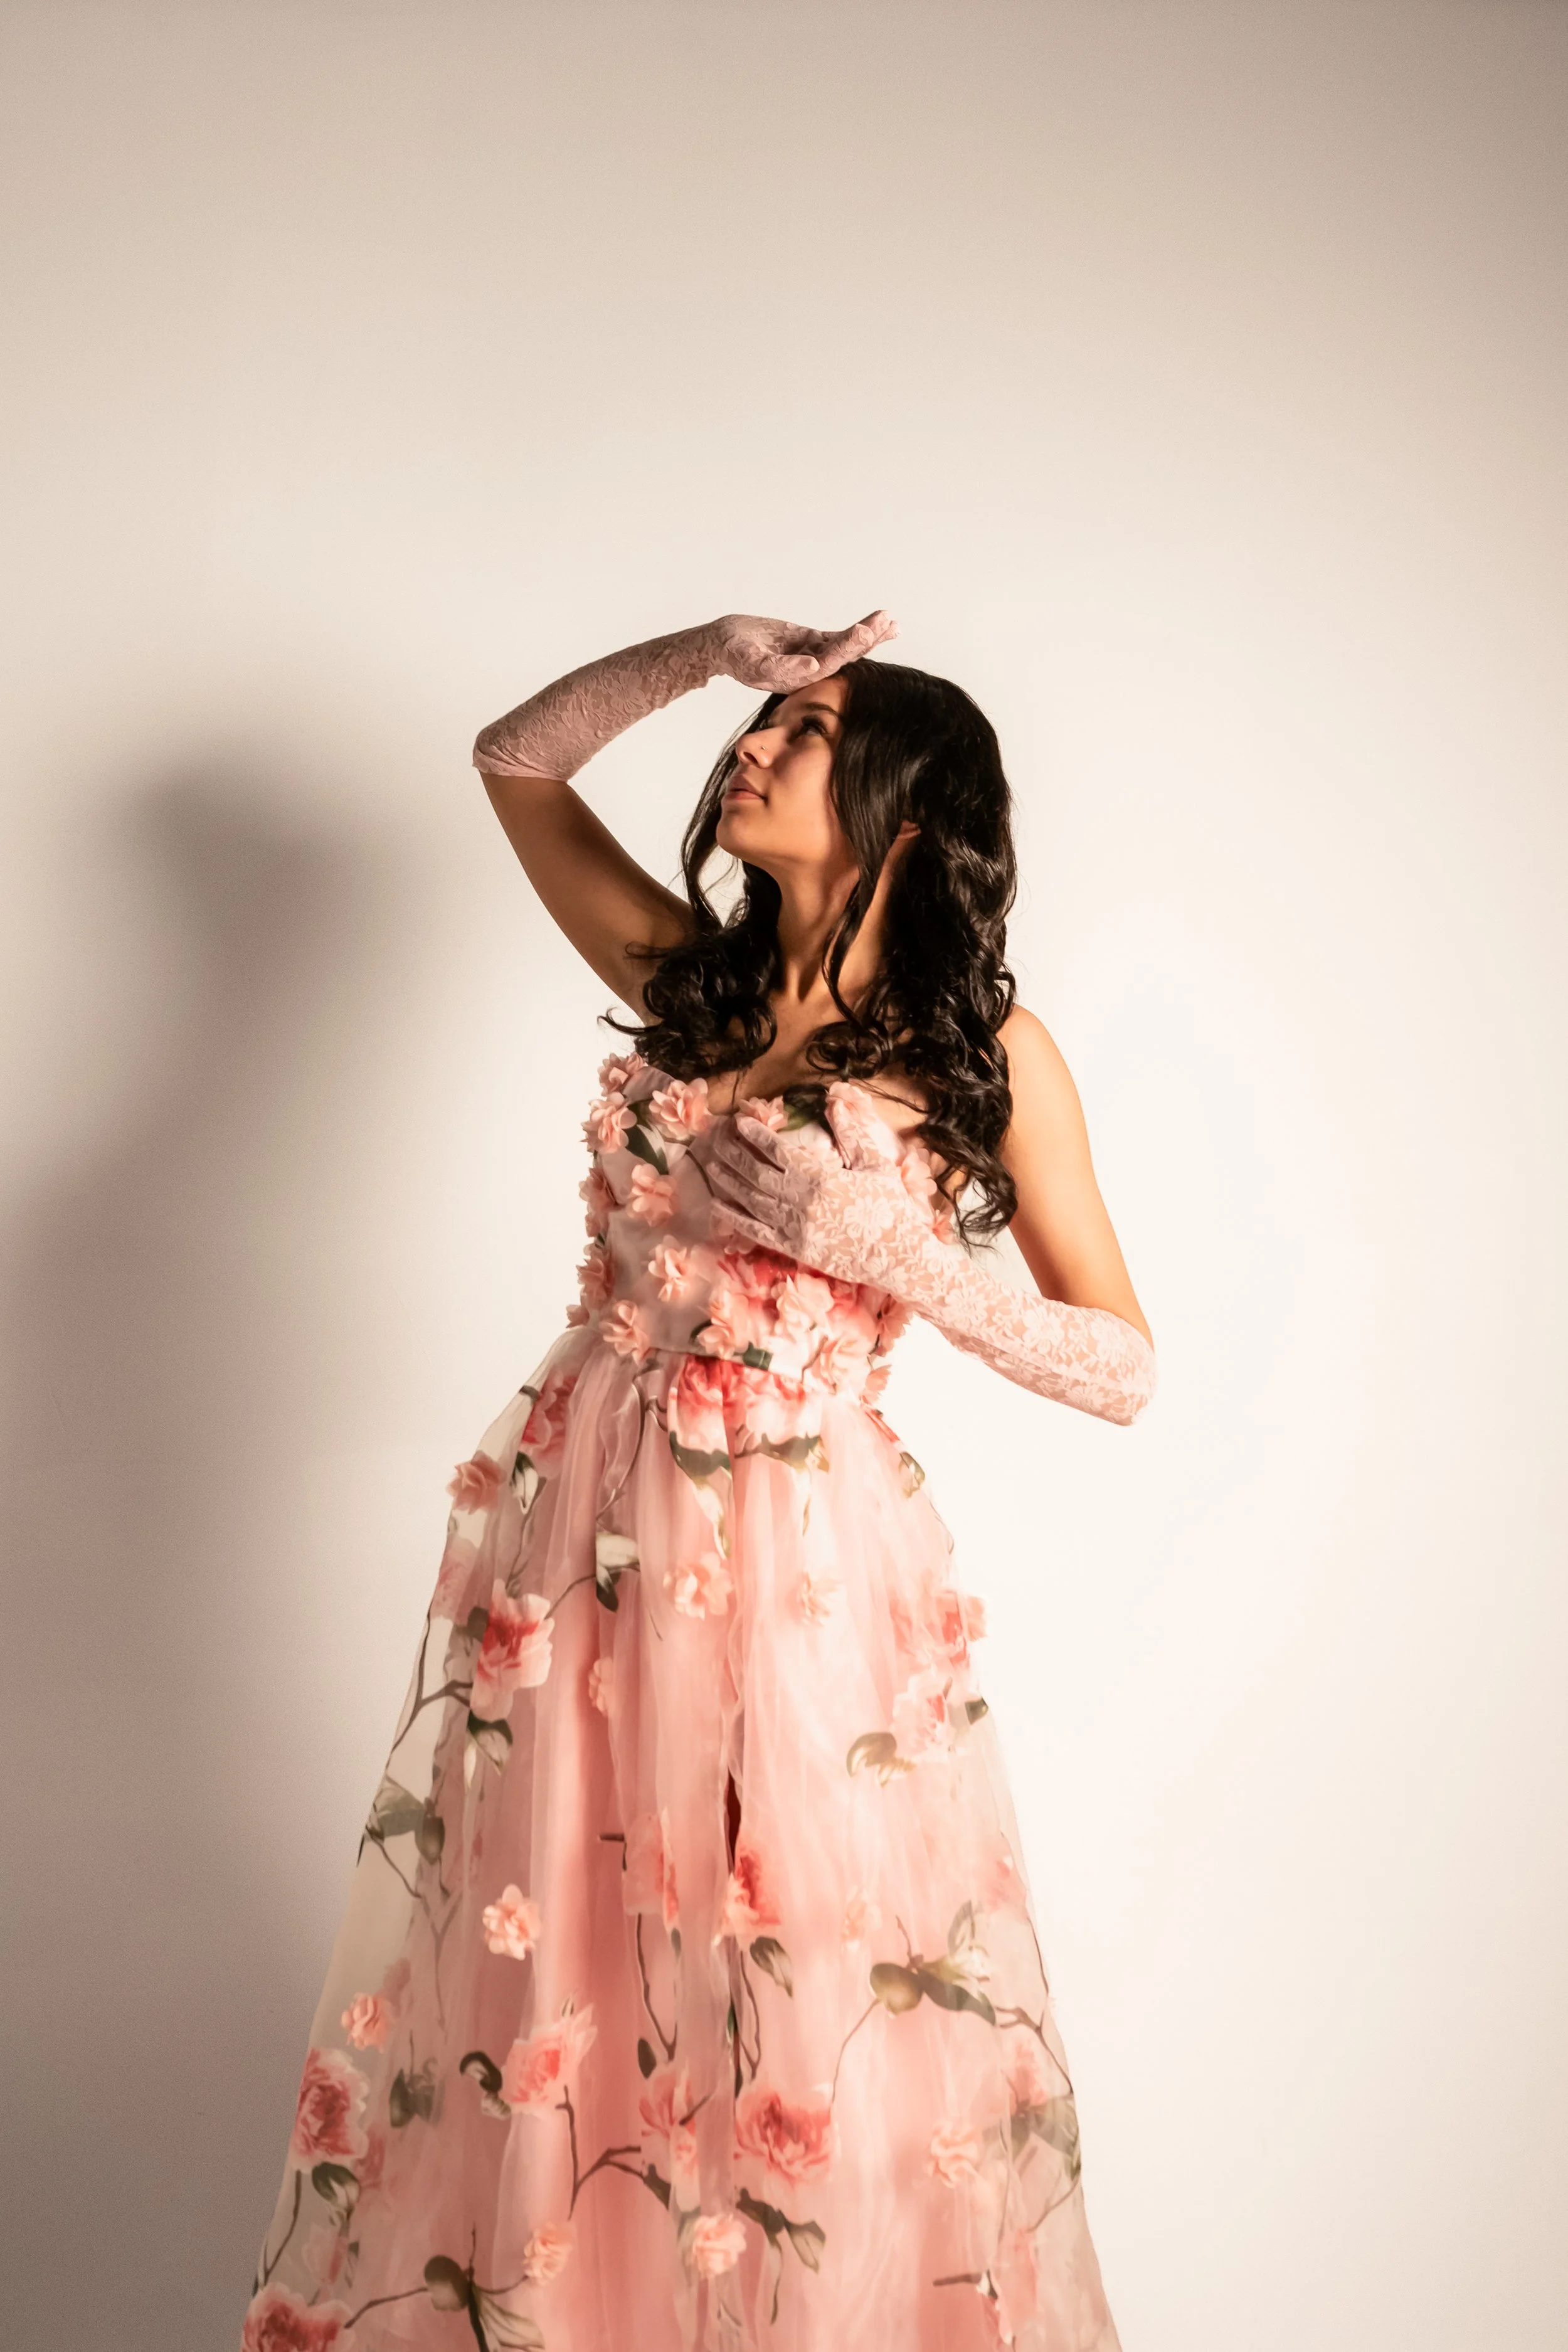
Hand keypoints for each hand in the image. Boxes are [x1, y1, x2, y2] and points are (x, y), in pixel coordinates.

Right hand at [704, 610, 898, 693]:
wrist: (723, 645)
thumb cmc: (732, 652)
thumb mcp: (750, 660)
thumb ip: (779, 666)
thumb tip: (811, 667)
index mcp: (794, 680)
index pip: (825, 665)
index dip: (844, 649)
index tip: (862, 632)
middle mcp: (807, 672)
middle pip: (841, 657)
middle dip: (863, 640)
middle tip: (883, 623)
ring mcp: (811, 657)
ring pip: (845, 646)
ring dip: (868, 634)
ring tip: (890, 621)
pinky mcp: (812, 643)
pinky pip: (840, 637)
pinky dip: (860, 630)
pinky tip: (881, 623)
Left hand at [705, 1087, 926, 1288]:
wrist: (898, 1257)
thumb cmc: (891, 1208)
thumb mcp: (875, 1165)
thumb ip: (852, 1133)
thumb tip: (834, 1102)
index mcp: (820, 1177)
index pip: (777, 1151)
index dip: (756, 1135)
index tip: (739, 1122)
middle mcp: (800, 1201)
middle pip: (756, 1173)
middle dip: (733, 1154)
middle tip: (715, 1139)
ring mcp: (794, 1227)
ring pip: (751, 1200)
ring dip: (728, 1182)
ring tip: (711, 1165)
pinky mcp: (794, 1249)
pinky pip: (756, 1232)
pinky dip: (734, 1218)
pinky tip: (718, 1206)